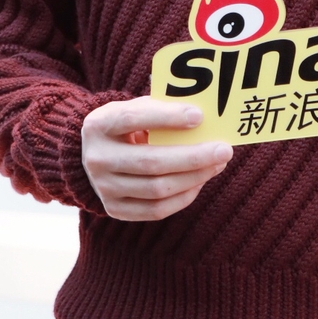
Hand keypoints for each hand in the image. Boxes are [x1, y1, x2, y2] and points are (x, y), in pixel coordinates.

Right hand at [81, 97, 231, 220]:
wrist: (93, 154)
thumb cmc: (125, 125)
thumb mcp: (134, 108)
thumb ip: (161, 108)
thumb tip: (203, 118)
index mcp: (99, 125)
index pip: (133, 119)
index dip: (167, 118)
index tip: (199, 116)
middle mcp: (97, 158)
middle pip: (151, 162)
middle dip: (193, 157)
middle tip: (224, 150)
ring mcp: (104, 188)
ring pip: (157, 189)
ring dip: (194, 177)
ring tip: (218, 164)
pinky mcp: (114, 209)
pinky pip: (156, 210)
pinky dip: (183, 197)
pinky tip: (200, 181)